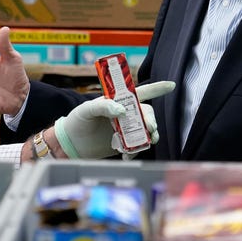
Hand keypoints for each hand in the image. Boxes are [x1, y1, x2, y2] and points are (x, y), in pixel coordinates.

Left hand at [54, 81, 174, 158]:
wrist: (70, 144)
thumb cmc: (76, 121)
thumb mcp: (86, 109)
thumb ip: (103, 106)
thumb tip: (121, 110)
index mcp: (118, 101)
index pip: (140, 92)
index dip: (156, 88)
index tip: (171, 86)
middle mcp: (124, 114)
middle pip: (147, 114)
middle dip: (151, 121)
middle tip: (150, 129)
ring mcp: (125, 129)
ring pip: (145, 131)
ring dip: (149, 137)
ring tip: (145, 143)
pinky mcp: (123, 144)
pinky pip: (136, 146)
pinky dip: (136, 150)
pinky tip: (127, 154)